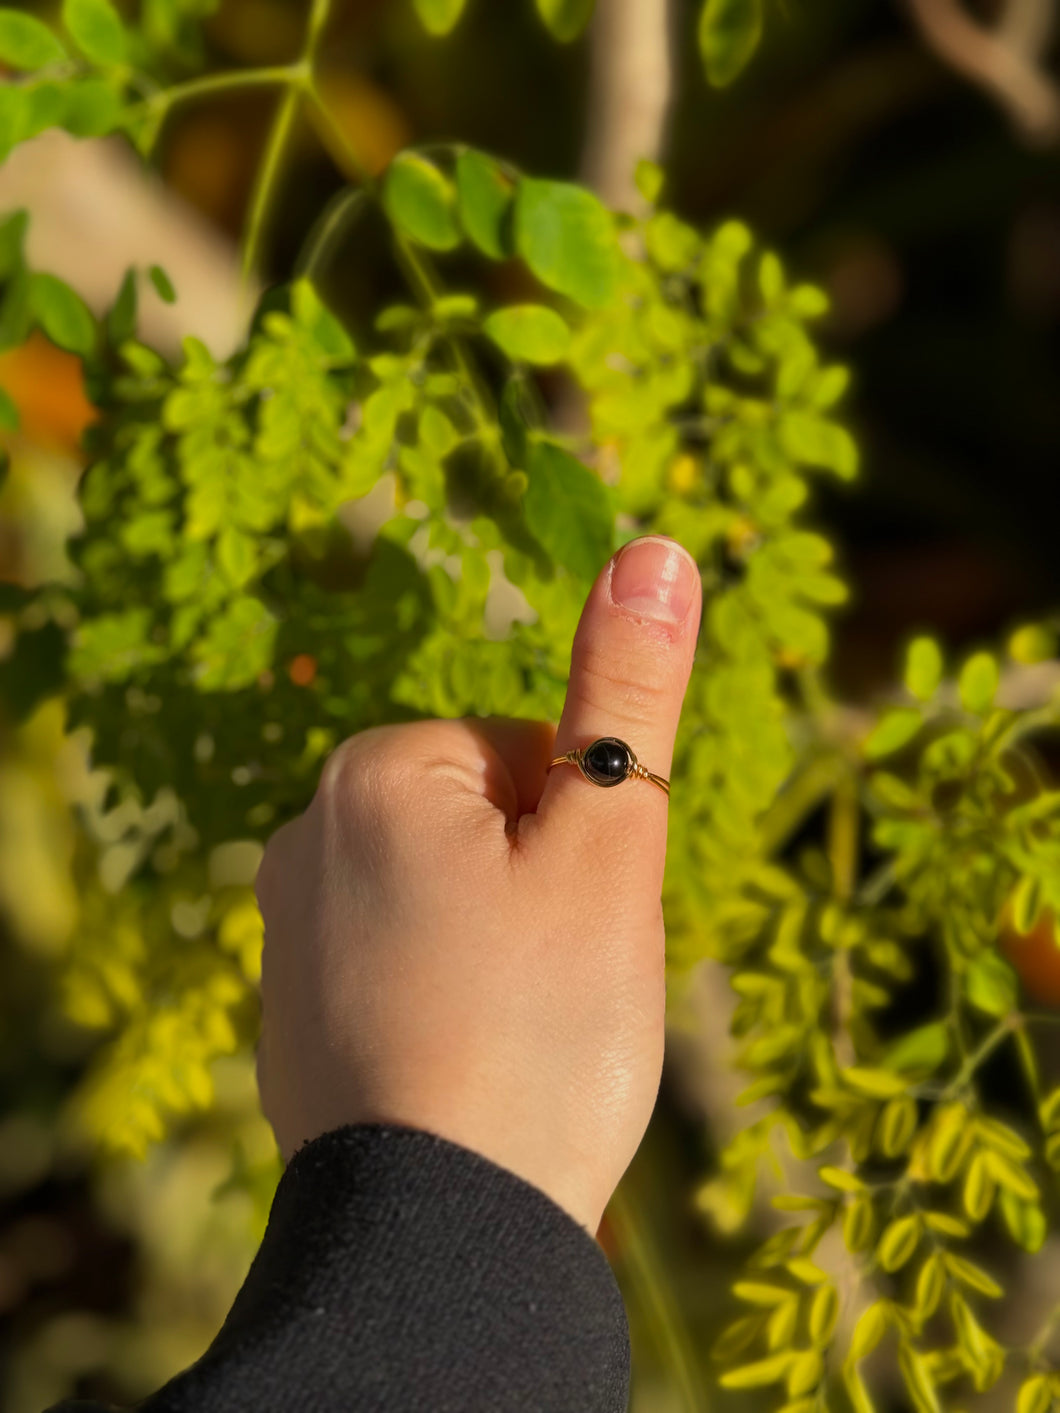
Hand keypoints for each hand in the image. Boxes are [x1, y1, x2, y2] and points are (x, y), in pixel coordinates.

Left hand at [254, 535, 701, 1236]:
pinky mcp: (292, 1010)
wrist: (443, 1238)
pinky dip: (451, 997)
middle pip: (485, 816)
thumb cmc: (537, 1030)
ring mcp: (288, 927)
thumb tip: (657, 550)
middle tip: (552, 982)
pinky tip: (467, 1067)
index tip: (572, 922)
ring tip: (512, 1031)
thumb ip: (626, 693)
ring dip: (503, 941)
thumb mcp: (605, 848)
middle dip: (540, 882)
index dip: (579, 834)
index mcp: (375, 773)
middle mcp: (305, 833)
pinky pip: (406, 961)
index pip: (528, 750)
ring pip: (452, 891)